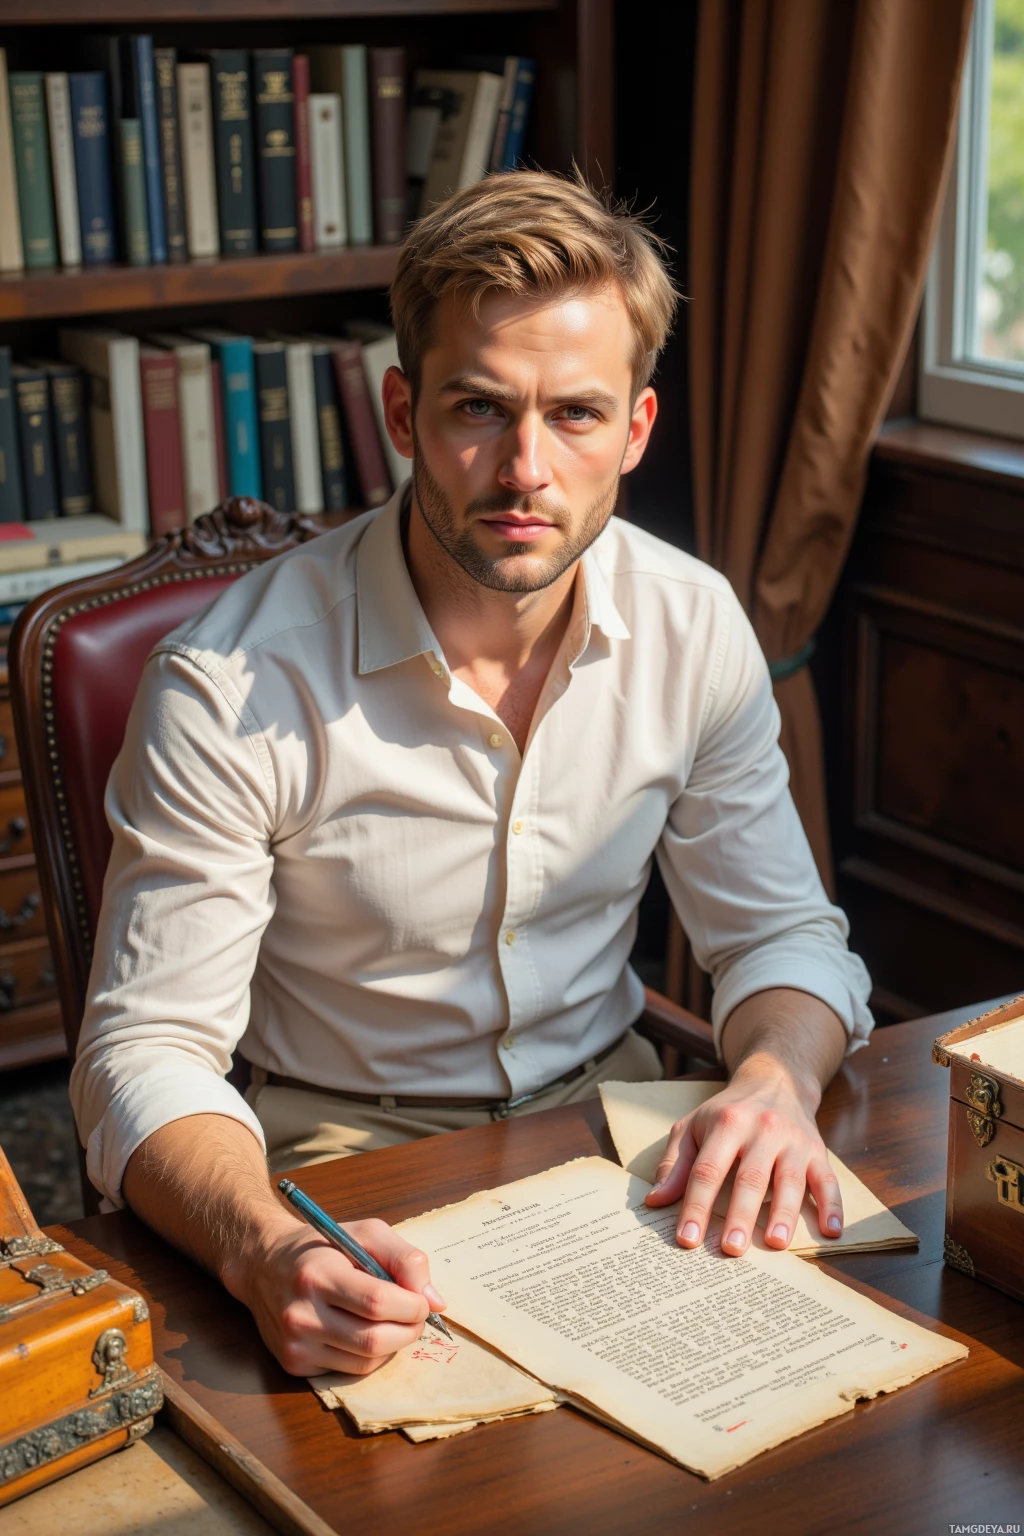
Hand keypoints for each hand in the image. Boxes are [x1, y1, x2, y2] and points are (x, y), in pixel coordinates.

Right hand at [227, 1213, 447, 1375]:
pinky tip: (366, 1333)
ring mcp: (295, 1343)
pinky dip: (370, 1357)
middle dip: (409, 1331)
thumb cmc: (321, 1247)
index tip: (423, 1301)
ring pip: (365, 1362)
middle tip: (416, 1316)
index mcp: (318, 1274)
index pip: (377, 1302)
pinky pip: (348, 1371)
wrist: (263, 1263)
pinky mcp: (293, 1364)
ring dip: (392, 1346)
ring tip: (394, 1323)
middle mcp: (301, 1313)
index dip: (411, 1306)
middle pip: (373, 1339)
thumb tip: (436, 1301)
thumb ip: (405, 1259)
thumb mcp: (365, 1233)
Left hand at [644, 1060, 842, 1255]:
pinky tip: (830, 1230)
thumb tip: (656, 1202)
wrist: (775, 1080)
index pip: (708, 1170)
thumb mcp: (693, 1126)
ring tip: (774, 1243)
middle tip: (731, 1248)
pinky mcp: (817, 1151)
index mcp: (726, 1124)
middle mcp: (762, 1130)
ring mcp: (793, 1141)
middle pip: (750, 1176)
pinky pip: (828, 1179)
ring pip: (790, 1180)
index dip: (696, 1205)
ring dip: (783, 1213)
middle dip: (740, 1213)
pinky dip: (832, 1205)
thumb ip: (676, 1164)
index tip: (687, 1239)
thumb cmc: (727, 1111)